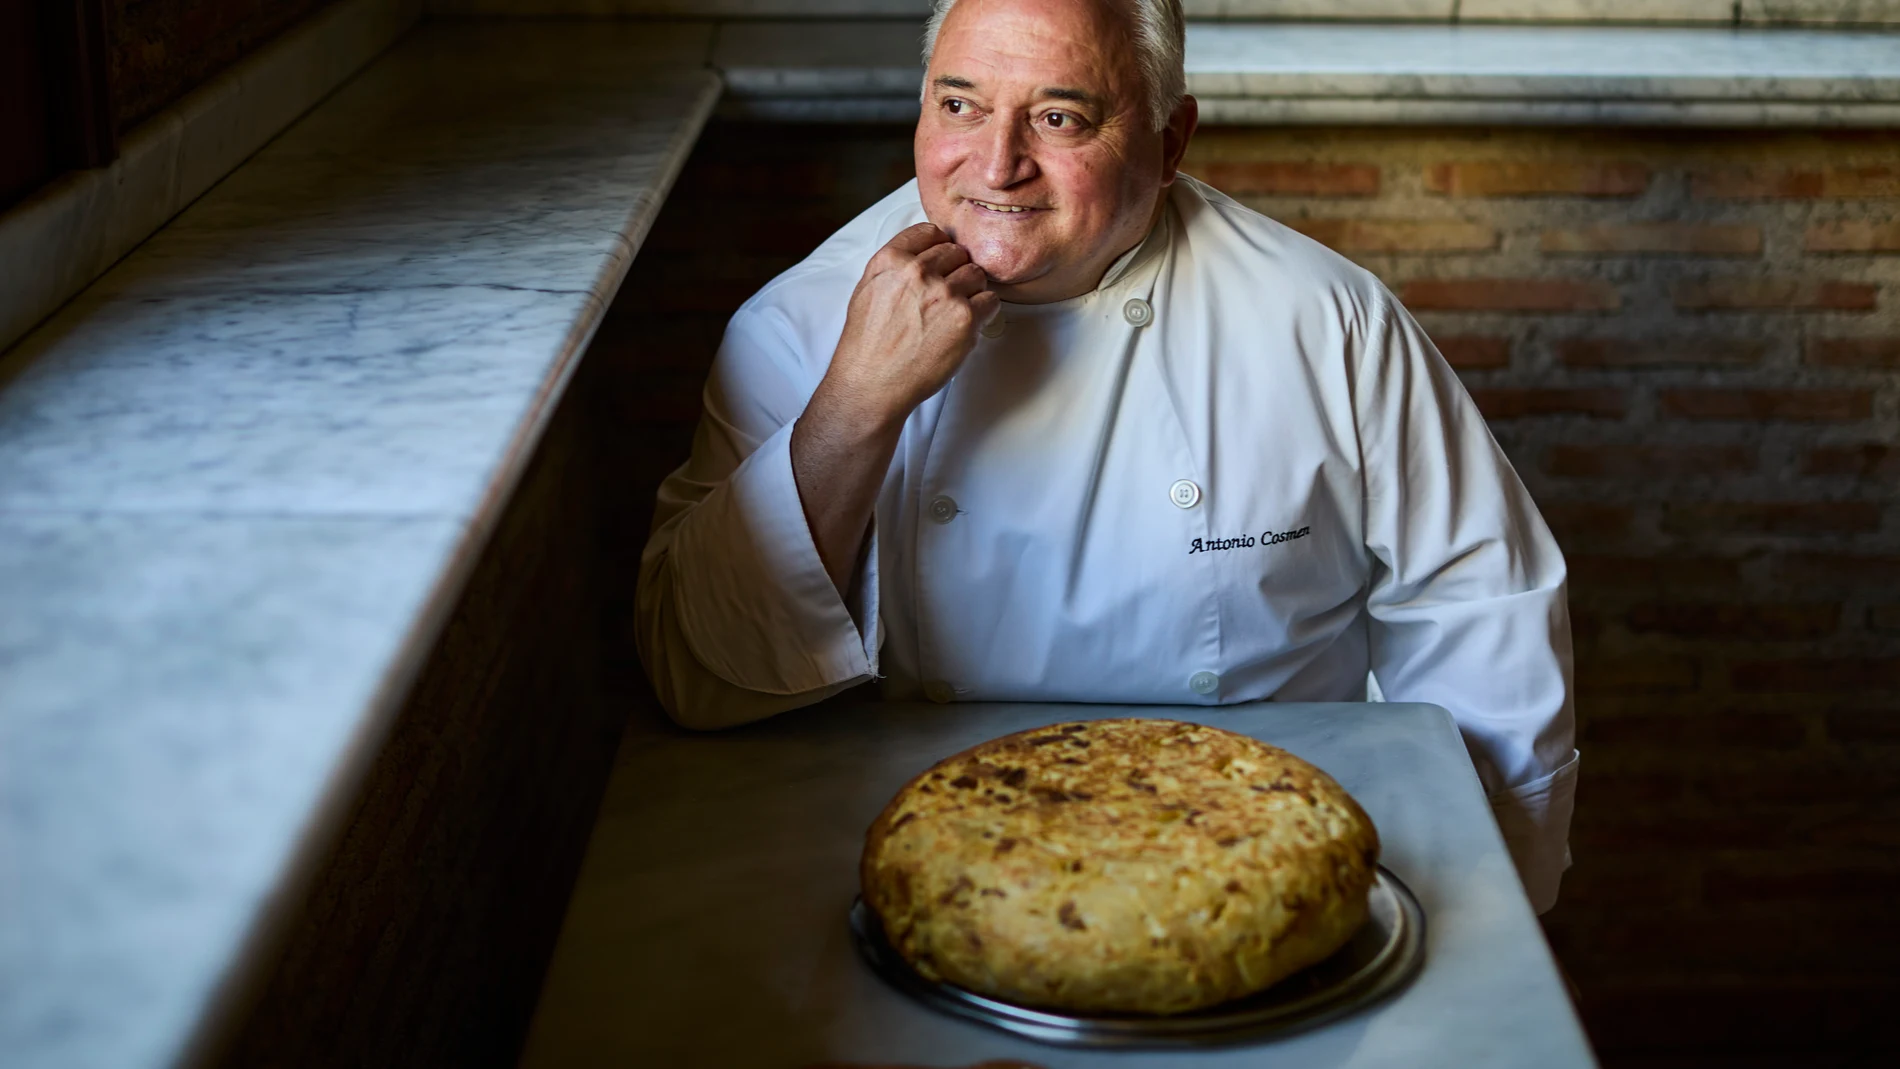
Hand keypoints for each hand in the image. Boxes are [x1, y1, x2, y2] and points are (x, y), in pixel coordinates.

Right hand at [820, 222, 999, 425]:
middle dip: (955, 271)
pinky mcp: (965, 318)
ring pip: (977, 274)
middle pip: (958, 253)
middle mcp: (918, 272)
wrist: (872, 383)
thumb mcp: (868, 288)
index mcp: (892, 259)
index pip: (931, 232)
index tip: (940, 264)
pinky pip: (990, 301)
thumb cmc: (868, 343)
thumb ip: (896, 265)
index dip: (938, 249)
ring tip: (953, 313)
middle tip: (945, 296)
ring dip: (971, 291)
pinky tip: (965, 325)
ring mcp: (945, 293)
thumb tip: (923, 252)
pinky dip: (983, 312)